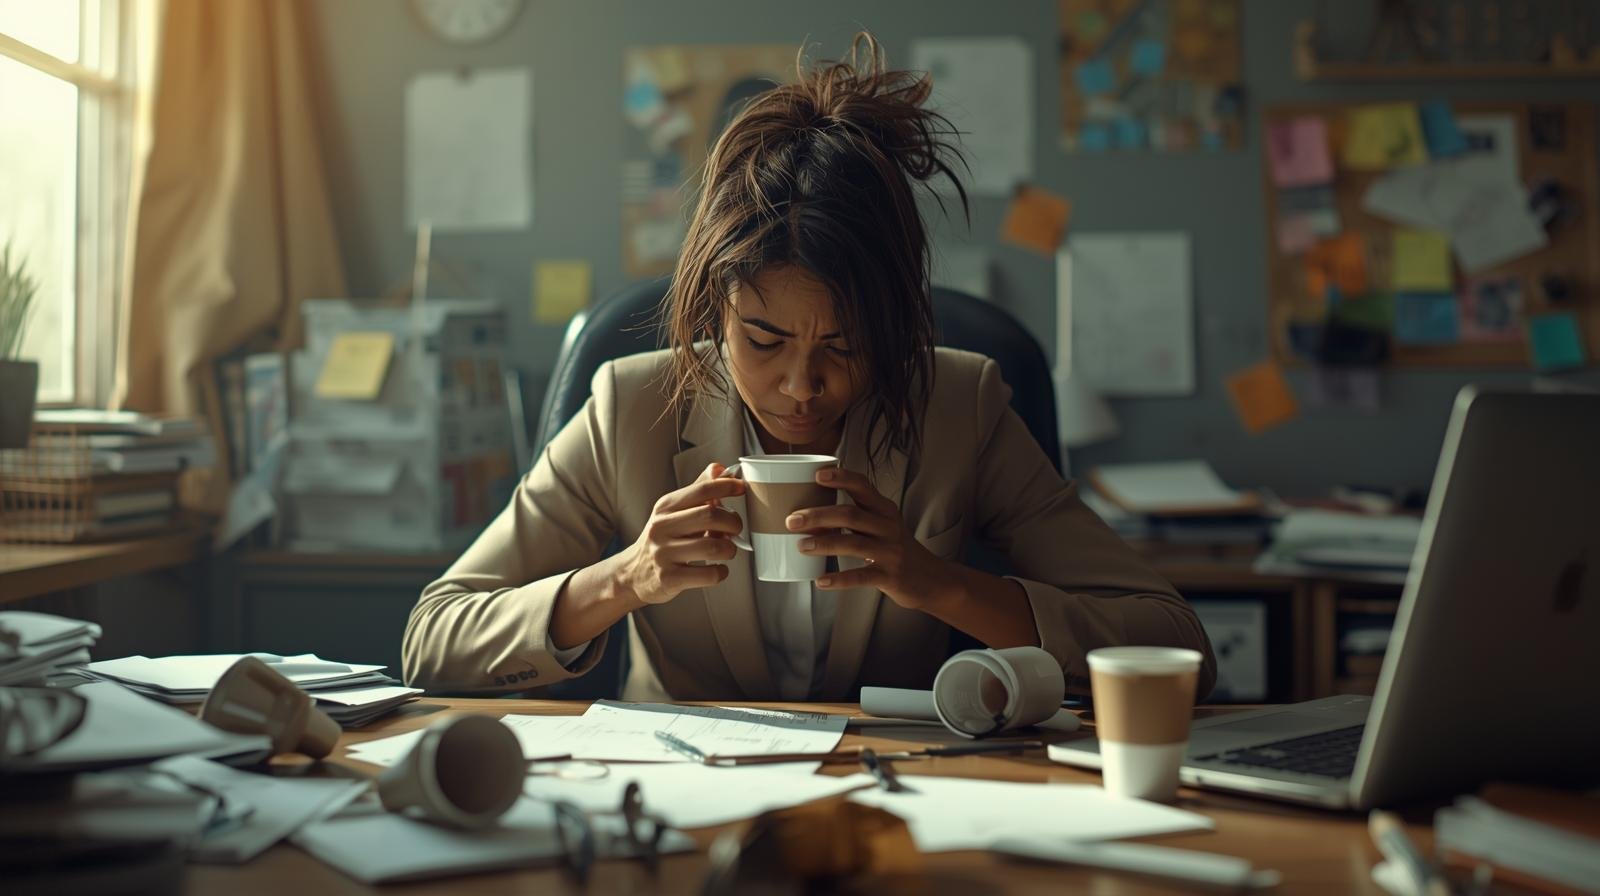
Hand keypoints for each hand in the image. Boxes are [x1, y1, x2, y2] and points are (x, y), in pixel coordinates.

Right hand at [616, 463, 744, 605]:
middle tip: (735, 529)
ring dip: (729, 549)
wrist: (633, 573)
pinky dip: (721, 572)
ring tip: (727, 550)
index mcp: (665, 507)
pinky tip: (718, 569)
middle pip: (710, 516)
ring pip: (713, 547)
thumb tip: (718, 469)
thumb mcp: (673, 511)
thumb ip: (697, 491)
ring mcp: (664, 554)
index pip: (701, 489)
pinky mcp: (669, 578)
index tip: (740, 488)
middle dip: (733, 522)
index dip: (726, 486)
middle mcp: (662, 527)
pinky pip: (708, 575)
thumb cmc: (661, 540)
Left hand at [786, 467, 953, 610]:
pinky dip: (838, 579)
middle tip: (792, 519)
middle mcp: (888, 527)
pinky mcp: (890, 576)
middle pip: (851, 514)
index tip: (818, 475)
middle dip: (819, 515)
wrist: (933, 580)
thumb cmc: (898, 550)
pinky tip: (820, 580)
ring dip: (824, 544)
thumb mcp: (883, 528)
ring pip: (853, 543)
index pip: (863, 486)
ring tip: (800, 546)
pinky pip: (860, 576)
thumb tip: (809, 520)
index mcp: (885, 511)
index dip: (841, 478)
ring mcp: (890, 552)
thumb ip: (853, 520)